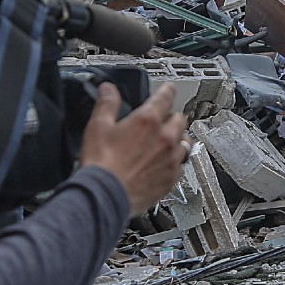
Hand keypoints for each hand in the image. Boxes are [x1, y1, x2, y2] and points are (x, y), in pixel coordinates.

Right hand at [80, 83, 189, 217]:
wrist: (106, 196)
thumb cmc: (102, 164)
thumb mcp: (98, 126)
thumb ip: (107, 104)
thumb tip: (108, 90)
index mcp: (148, 121)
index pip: (165, 97)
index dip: (167, 90)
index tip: (168, 89)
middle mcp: (165, 138)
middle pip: (180, 119)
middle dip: (172, 116)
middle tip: (164, 117)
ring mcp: (170, 159)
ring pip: (186, 142)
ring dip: (179, 138)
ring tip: (171, 139)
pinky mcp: (171, 179)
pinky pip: (182, 165)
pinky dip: (176, 161)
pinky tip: (167, 162)